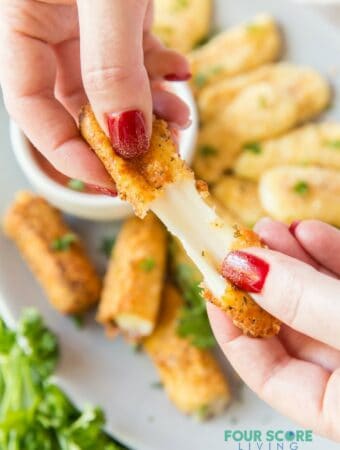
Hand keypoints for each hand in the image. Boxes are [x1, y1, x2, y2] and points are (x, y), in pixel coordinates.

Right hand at [0, 0, 189, 188]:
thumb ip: (111, 66)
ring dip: (150, 110)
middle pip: (78, 106)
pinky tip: (181, 73)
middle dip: (121, 137)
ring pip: (115, 90)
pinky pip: (138, 60)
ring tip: (180, 116)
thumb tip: (125, 136)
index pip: (30, 105)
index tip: (110, 178)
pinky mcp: (121, 19)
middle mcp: (52, 28)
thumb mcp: (109, 0)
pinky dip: (161, 75)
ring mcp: (88, 26)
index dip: (66, 151)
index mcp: (24, 19)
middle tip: (156, 158)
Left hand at [208, 219, 339, 441]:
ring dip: (292, 259)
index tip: (213, 282)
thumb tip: (242, 268)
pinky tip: (310, 232)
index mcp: (334, 408)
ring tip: (271, 227)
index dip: (231, 325)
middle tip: (240, 242)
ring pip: (316, 299)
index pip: (263, 373)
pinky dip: (329, 255)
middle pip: (288, 326)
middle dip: (261, 278)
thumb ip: (304, 303)